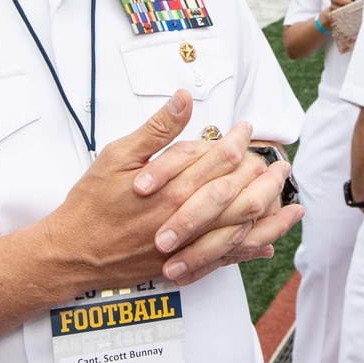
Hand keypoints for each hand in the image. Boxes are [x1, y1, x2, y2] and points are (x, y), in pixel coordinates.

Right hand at [38, 95, 297, 287]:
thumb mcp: (117, 156)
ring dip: (268, 214)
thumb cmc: (91, 204)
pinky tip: (268, 243)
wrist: (72, 253)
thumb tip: (182, 98)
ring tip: (291, 202)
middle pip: (238, 194)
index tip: (249, 129)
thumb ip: (156, 130)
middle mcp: (185, 218)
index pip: (218, 160)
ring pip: (240, 229)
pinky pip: (226, 259)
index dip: (238, 142)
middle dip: (263, 177)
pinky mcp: (183, 265)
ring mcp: (186, 245)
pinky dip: (250, 250)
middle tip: (279, 163)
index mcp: (171, 188)